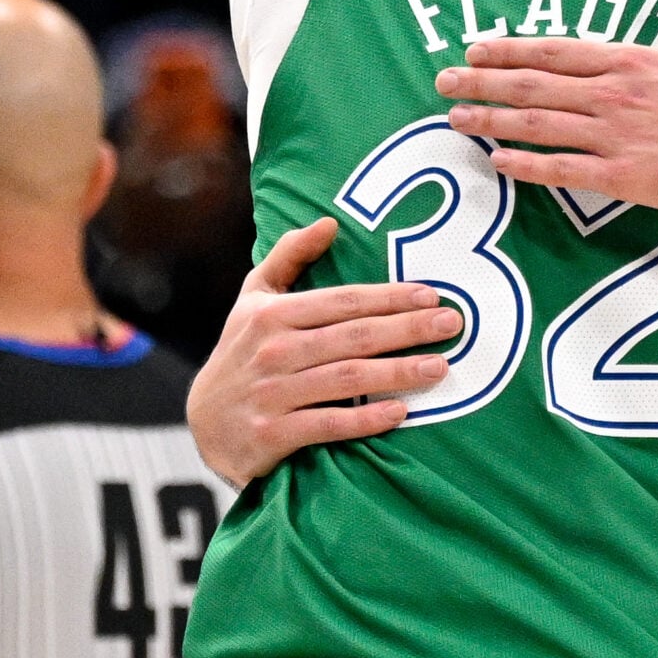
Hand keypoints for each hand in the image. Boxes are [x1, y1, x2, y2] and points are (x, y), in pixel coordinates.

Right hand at [189, 217, 461, 483]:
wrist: (205, 425)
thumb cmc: (242, 353)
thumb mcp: (253, 298)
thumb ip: (288, 257)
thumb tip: (329, 223)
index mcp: (272, 314)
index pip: (342, 302)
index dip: (389, 297)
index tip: (431, 296)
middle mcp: (273, 350)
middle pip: (352, 337)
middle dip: (406, 329)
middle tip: (452, 325)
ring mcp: (273, 393)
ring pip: (347, 379)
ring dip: (397, 372)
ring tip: (439, 367)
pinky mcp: (273, 434)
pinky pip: (327, 425)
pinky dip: (364, 420)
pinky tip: (399, 413)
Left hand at [436, 0, 657, 212]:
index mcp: (631, 59)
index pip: (555, 50)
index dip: (509, 50)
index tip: (475, 48)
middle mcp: (615, 94)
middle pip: (533, 85)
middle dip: (481, 82)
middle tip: (442, 81)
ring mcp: (617, 136)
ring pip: (538, 125)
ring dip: (491, 120)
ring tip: (456, 118)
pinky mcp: (626, 176)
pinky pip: (564, 170)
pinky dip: (527, 165)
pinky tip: (499, 162)